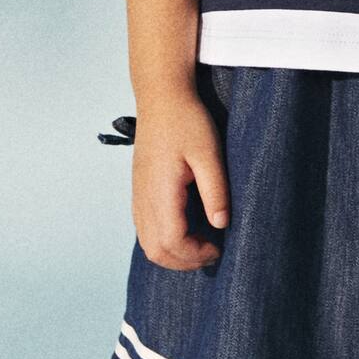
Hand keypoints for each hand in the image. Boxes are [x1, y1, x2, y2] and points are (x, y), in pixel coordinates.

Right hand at [131, 80, 230, 268]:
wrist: (161, 97)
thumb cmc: (186, 120)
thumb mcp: (209, 153)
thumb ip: (215, 190)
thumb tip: (220, 224)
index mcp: (160, 191)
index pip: (171, 241)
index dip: (195, 253)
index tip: (218, 247)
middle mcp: (143, 197)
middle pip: (155, 251)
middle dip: (184, 261)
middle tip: (212, 252)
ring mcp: (138, 195)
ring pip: (147, 243)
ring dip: (173, 253)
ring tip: (201, 244)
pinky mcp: (139, 190)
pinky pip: (145, 228)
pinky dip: (163, 239)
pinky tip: (186, 229)